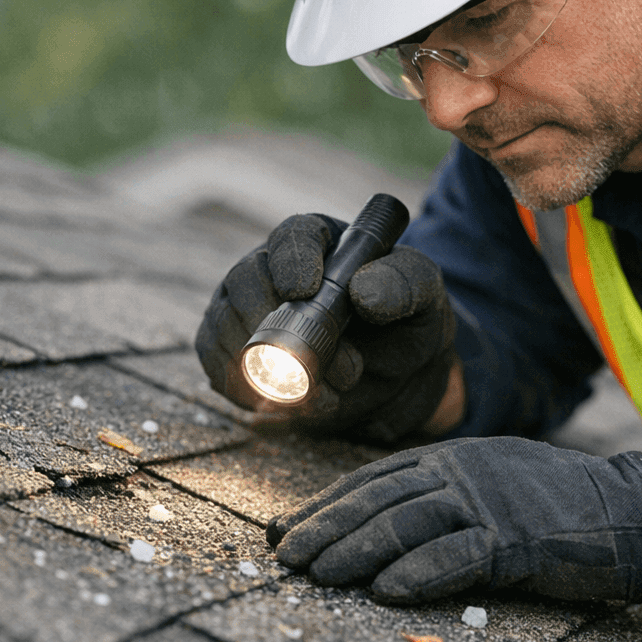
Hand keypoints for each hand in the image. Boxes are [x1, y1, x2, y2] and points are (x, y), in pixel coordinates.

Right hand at [195, 213, 456, 443]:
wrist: (393, 378)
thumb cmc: (406, 323)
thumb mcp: (424, 298)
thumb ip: (404, 285)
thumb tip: (362, 291)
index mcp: (319, 241)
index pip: (292, 236)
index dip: (292, 260)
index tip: (303, 291)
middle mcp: (271, 268)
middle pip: (245, 280)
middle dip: (279, 328)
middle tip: (327, 367)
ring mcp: (244, 309)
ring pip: (226, 325)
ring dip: (265, 366)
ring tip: (321, 396)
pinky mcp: (232, 351)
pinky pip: (216, 364)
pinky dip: (244, 389)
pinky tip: (283, 404)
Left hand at [267, 437, 641, 603]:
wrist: (634, 509)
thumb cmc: (560, 506)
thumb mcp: (491, 484)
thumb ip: (440, 496)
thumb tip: (383, 523)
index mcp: (452, 458)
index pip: (373, 479)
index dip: (326, 505)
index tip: (285, 529)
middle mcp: (462, 472)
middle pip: (379, 499)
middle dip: (326, 528)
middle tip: (286, 557)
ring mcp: (490, 502)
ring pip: (407, 524)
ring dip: (357, 550)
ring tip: (317, 575)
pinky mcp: (518, 538)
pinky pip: (460, 556)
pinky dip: (421, 573)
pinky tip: (387, 591)